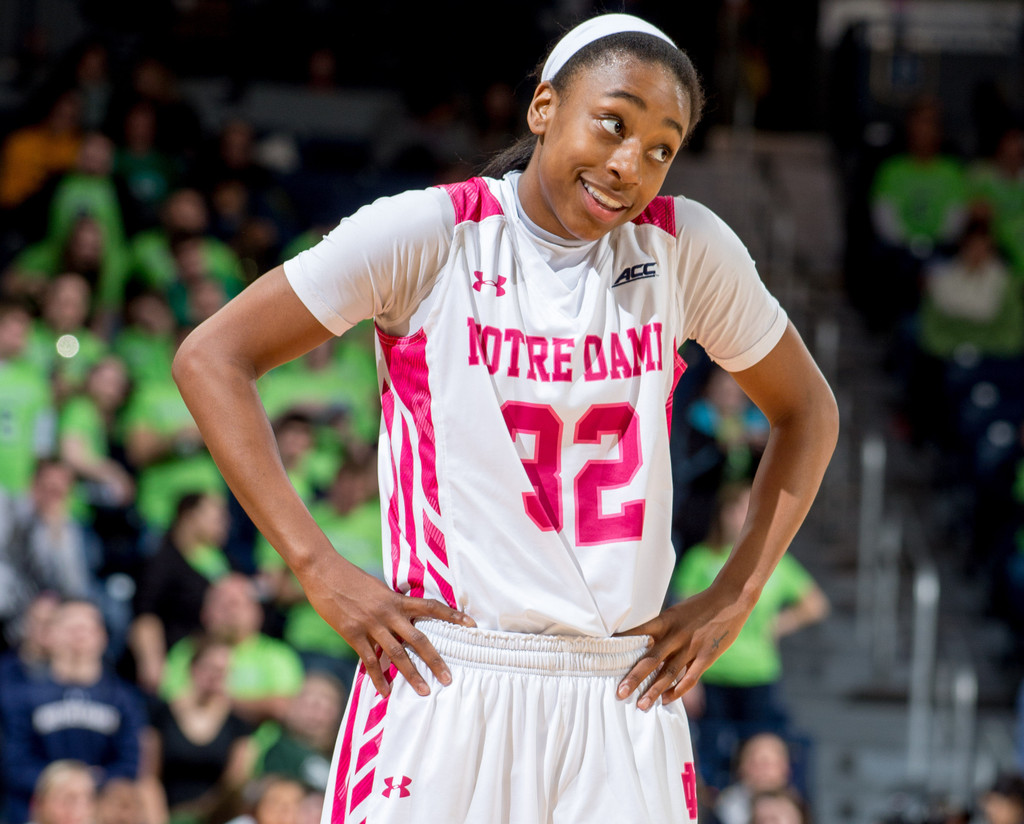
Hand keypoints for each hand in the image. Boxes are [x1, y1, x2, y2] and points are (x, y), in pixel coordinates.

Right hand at [297, 551, 474, 697]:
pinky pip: (369, 660)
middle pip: (418, 638)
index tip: (472, 625)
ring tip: (424, 691)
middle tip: (449, 678)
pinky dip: (378, 677)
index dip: (453, 616)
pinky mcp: (352, 633)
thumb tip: (404, 616)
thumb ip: (392, 603)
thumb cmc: (351, 577)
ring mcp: (370, 623)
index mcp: (397, 598)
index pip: (432, 606)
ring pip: (396, 653)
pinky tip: (386, 692)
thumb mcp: (378, 587)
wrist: (324, 571)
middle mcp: (388, 612)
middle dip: (435, 660)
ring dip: (411, 674)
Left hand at [615, 583, 754, 710]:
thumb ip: (661, 628)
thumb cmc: (699, 606)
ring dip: (654, 690)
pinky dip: (678, 690)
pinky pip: (690, 677)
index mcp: (665, 620)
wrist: (730, 599)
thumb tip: (641, 643)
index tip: (604, 654)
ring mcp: (691, 647)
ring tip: (641, 705)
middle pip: (650, 659)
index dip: (622, 644)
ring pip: (668, 673)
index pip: (638, 633)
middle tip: (619, 692)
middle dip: (634, 677)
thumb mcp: (676, 612)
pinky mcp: (707, 656)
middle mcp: (675, 634)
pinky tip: (667, 700)